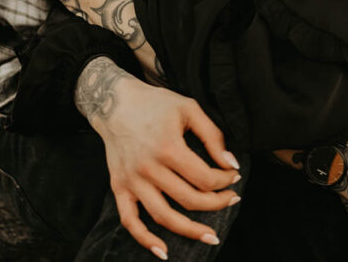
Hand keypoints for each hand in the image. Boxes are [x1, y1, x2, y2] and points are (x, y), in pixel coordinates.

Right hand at [80, 60, 240, 257]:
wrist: (114, 101)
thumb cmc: (155, 103)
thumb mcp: (188, 108)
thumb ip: (212, 136)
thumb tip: (231, 164)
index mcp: (168, 147)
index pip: (205, 178)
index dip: (224, 181)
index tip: (233, 176)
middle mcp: (149, 168)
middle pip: (189, 200)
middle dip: (216, 204)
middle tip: (231, 200)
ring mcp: (132, 180)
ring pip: (164, 216)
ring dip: (190, 231)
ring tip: (211, 236)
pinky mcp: (119, 187)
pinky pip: (130, 221)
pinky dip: (145, 240)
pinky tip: (163, 252)